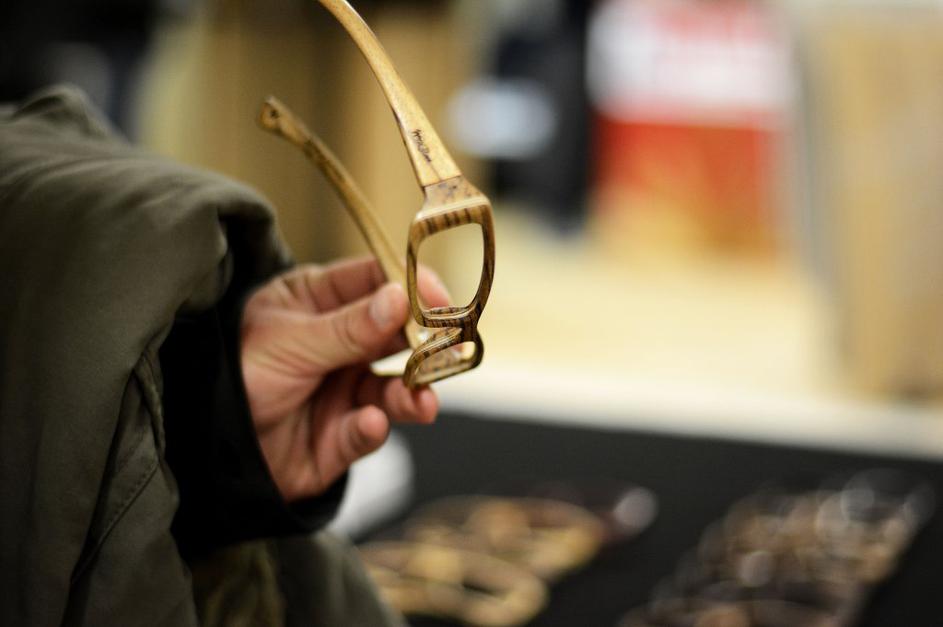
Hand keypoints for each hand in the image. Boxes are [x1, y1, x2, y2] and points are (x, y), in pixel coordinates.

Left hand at [239, 256, 448, 501]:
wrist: (202, 445)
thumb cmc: (232, 373)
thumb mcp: (289, 340)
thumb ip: (348, 327)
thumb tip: (401, 299)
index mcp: (322, 303)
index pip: (378, 281)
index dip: (413, 285)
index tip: (440, 298)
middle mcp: (341, 344)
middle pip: (399, 335)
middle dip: (427, 344)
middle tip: (448, 350)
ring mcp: (343, 389)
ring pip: (395, 387)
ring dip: (412, 393)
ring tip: (421, 402)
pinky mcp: (341, 435)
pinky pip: (370, 430)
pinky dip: (374, 427)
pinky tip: (370, 422)